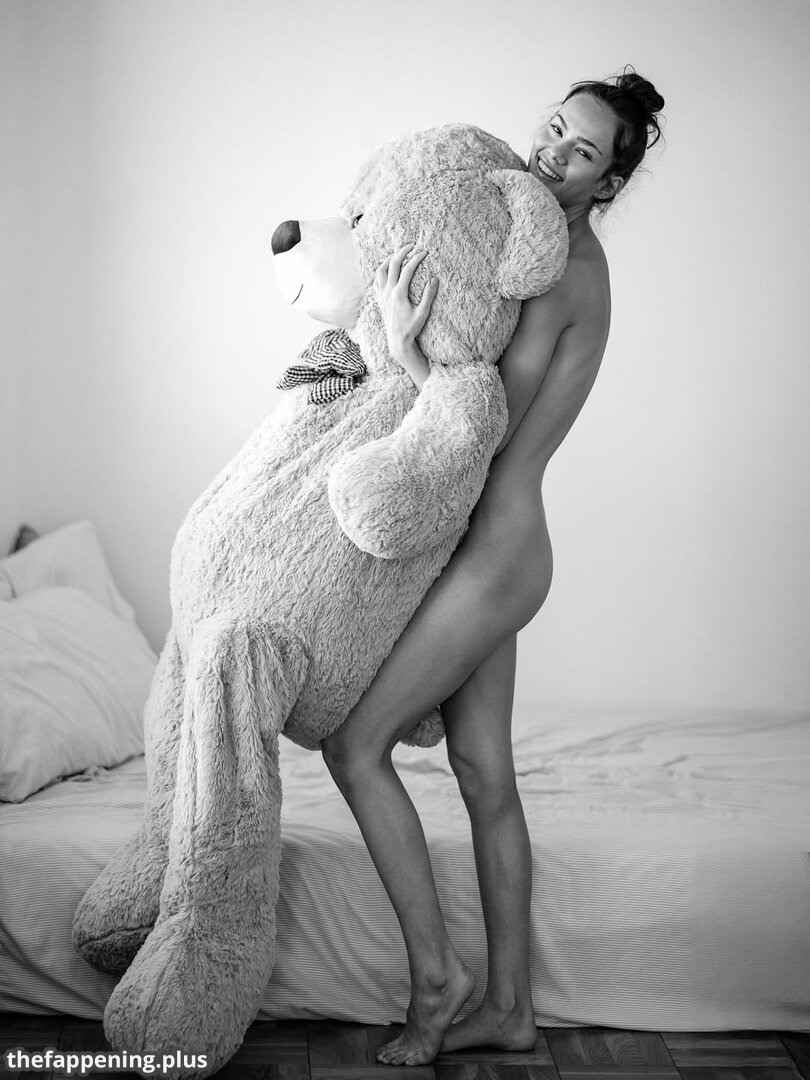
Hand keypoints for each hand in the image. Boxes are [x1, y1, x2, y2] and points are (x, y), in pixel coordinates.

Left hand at [375, 242, 438, 361]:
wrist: (397, 341)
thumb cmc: (411, 328)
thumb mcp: (423, 313)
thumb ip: (429, 295)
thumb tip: (434, 279)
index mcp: (398, 293)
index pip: (407, 269)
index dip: (417, 258)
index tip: (425, 252)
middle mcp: (388, 292)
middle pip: (392, 264)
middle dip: (402, 251)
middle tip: (412, 245)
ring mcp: (381, 295)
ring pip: (380, 270)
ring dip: (389, 259)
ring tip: (398, 254)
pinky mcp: (379, 299)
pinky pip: (376, 280)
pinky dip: (381, 271)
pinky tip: (388, 270)